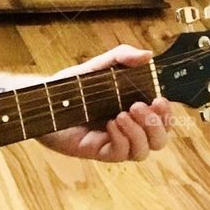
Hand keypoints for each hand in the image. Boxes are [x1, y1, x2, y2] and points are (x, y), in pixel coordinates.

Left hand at [37, 44, 171, 161]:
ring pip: (143, 152)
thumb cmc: (70, 87)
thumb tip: (147, 55)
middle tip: (136, 106)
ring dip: (139, 134)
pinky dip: (121, 140)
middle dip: (157, 125)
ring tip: (120, 115)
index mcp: (133, 111)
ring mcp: (113, 142)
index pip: (164, 121)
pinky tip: (110, 125)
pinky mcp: (98, 151)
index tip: (159, 100)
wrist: (42, 101)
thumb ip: (120, 57)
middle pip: (160, 141)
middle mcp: (127, 129)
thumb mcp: (97, 66)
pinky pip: (120, 154)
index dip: (168, 115)